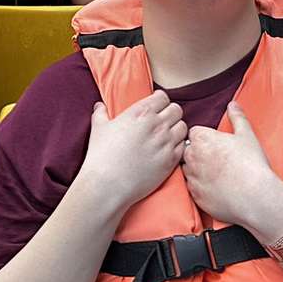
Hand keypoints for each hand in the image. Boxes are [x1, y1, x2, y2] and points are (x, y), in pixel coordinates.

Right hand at [76, 93, 186, 215]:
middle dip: (170, 113)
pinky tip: (167, 150)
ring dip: (176, 129)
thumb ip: (101, 113)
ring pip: (183, 127)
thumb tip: (100, 106)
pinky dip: (178, 146)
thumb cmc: (102, 155)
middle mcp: (157, 125)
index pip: (162, 97)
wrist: (108, 184)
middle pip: (176, 109)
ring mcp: (166, 143)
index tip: (155, 107)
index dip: (159, 100)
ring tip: (167, 135)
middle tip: (162, 121)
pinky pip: (183, 146)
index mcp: (140, 112)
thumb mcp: (98, 128)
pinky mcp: (171, 161)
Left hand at [184, 102, 282, 239]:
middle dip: (199, 153)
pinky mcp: (195, 196)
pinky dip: (201, 188)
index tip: (216, 145)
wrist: (256, 196)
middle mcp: (192, 156)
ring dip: (197, 171)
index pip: (194, 133)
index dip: (205, 138)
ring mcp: (192, 177)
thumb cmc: (252, 164)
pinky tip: (216, 189)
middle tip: (218, 160)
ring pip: (188, 170)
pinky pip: (193, 189)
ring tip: (217, 175)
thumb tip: (232, 104)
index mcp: (202, 138)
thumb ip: (237, 117)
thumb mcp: (247, 135)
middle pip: (188, 150)